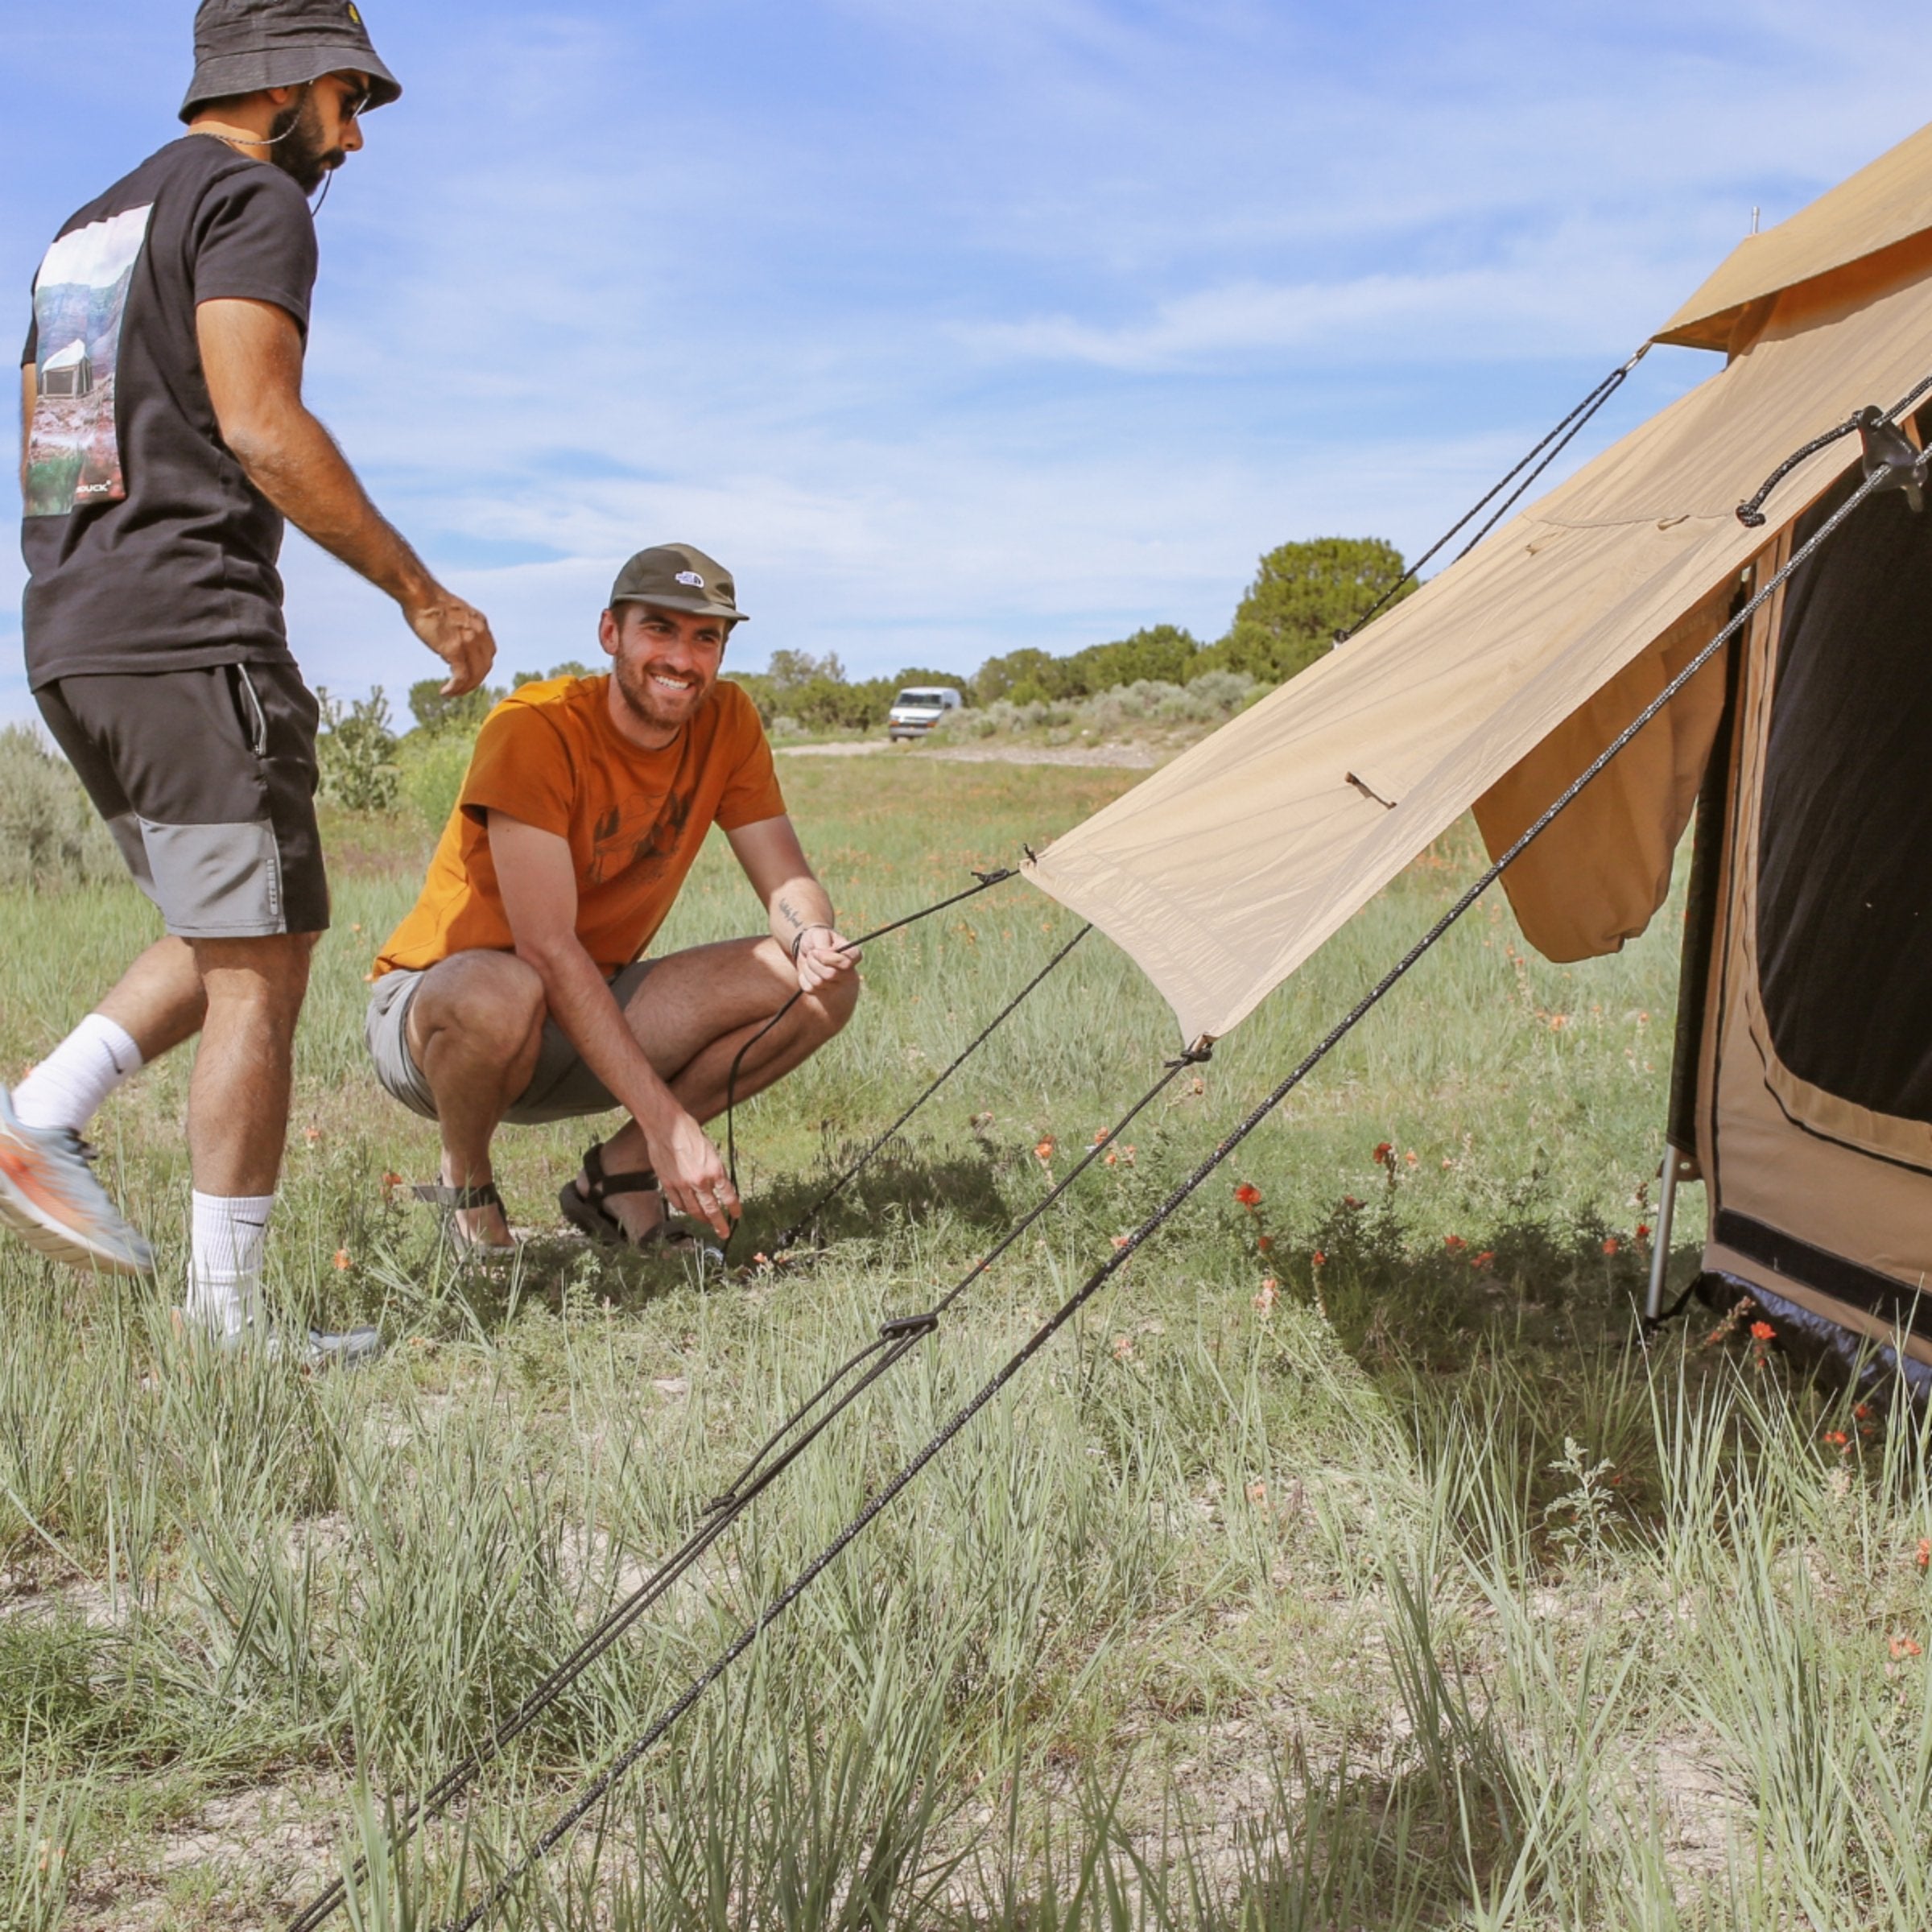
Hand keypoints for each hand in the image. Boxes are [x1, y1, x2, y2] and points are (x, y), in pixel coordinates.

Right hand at [407, 590, 497, 695]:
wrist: (420, 593)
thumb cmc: (429, 600)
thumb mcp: (454, 613)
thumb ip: (459, 628)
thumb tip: (452, 642)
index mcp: (480, 623)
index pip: (488, 652)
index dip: (481, 666)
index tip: (469, 673)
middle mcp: (479, 633)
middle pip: (485, 666)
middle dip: (475, 680)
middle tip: (461, 688)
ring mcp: (469, 642)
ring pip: (476, 675)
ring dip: (465, 688)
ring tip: (453, 692)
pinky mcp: (455, 649)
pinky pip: (461, 677)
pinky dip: (456, 688)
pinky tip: (446, 692)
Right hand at [644, 1107, 740, 1237]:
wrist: (666, 1127)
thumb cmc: (689, 1133)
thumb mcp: (711, 1150)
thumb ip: (715, 1170)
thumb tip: (718, 1185)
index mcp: (715, 1170)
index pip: (728, 1195)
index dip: (734, 1208)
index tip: (737, 1215)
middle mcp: (700, 1180)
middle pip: (712, 1209)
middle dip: (719, 1224)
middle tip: (724, 1232)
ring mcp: (683, 1184)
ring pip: (694, 1210)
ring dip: (702, 1219)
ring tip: (706, 1222)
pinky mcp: (668, 1184)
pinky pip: (678, 1204)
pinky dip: (685, 1210)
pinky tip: (688, 1211)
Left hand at [795, 927, 857, 995]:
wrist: (807, 949)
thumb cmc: (817, 939)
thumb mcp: (819, 934)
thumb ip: (824, 943)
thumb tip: (827, 955)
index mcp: (852, 955)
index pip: (846, 963)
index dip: (828, 958)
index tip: (817, 951)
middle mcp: (849, 973)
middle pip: (830, 974)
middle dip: (814, 962)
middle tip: (811, 954)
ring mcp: (837, 985)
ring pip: (819, 983)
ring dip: (808, 969)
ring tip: (810, 961)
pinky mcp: (824, 993)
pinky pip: (810, 989)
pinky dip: (804, 978)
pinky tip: (808, 971)